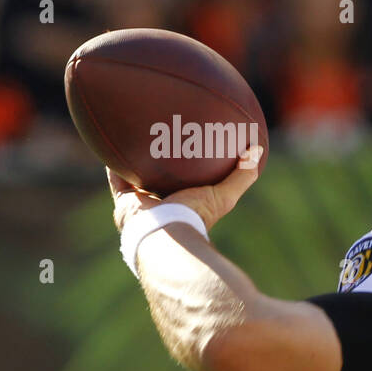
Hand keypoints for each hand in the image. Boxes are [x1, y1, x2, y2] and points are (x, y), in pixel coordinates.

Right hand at [108, 144, 263, 233]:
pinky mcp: (124, 201)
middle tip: (161, 140)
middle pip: (158, 182)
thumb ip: (241, 176)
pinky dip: (114, 161)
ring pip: (135, 178)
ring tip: (137, 136)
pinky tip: (116, 139)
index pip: (184, 187)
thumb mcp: (224, 196)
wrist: (167, 234)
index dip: (185, 173)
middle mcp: (161, 208)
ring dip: (135, 160)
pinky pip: (116, 177)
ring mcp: (140, 206)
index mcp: (183, 207)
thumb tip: (256, 151)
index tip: (188, 154)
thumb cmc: (195, 217)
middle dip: (158, 166)